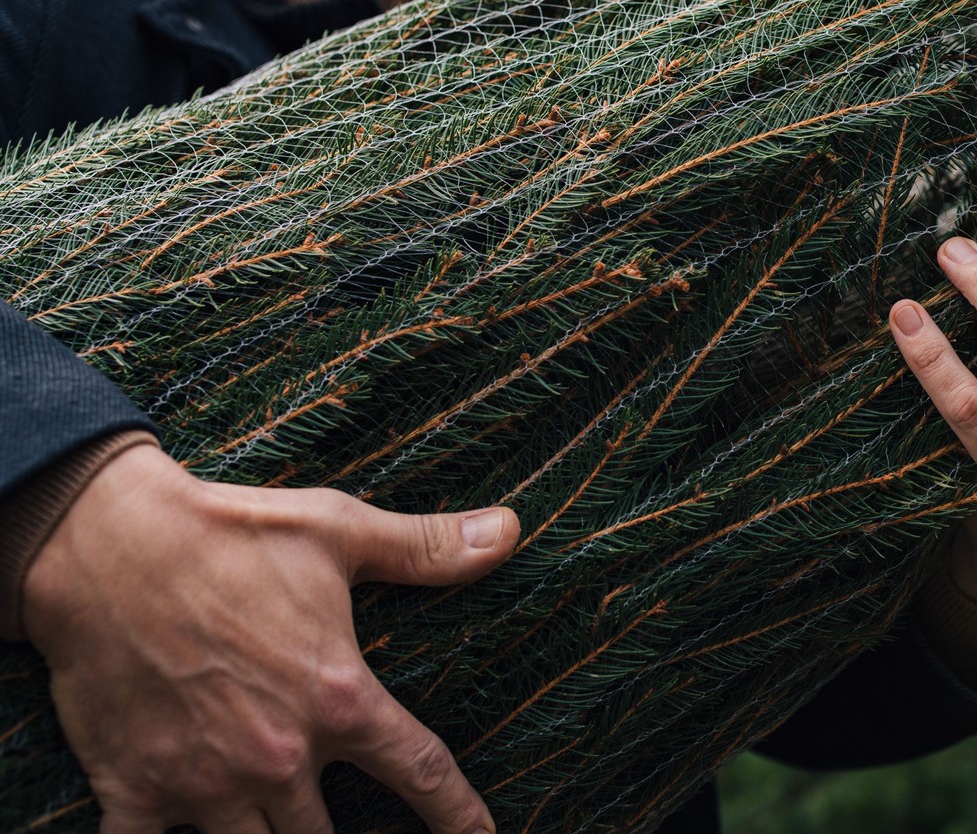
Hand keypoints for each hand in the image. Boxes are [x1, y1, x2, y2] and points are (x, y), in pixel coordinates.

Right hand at [21, 443, 519, 833]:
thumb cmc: (229, 533)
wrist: (105, 545)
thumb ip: (427, 548)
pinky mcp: (135, 789)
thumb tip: (509, 532)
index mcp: (338, 697)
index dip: (459, 815)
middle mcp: (279, 754)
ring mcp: (204, 781)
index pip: (422, 772)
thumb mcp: (340, 531)